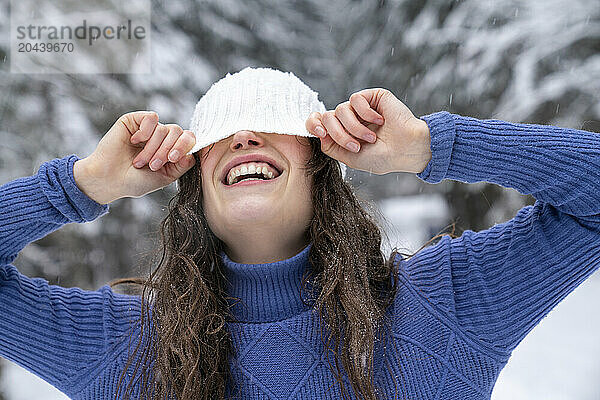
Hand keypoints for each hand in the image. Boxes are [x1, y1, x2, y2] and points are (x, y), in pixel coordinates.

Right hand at [73, 111, 195, 203]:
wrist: (109, 180)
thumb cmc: (135, 181)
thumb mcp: (164, 178)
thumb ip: (181, 167)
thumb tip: (192, 154)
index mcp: (171, 150)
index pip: (188, 139)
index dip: (184, 146)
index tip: (172, 159)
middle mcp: (162, 138)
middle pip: (178, 132)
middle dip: (167, 150)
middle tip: (153, 165)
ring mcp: (149, 129)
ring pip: (163, 129)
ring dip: (152, 148)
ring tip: (139, 161)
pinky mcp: (134, 121)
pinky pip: (151, 118)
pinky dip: (145, 131)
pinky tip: (135, 141)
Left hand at [305, 88, 430, 174]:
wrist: (406, 150)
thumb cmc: (383, 158)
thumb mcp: (351, 158)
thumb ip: (331, 146)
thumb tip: (318, 134)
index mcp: (343, 133)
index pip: (319, 122)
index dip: (314, 124)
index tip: (321, 133)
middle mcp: (350, 119)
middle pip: (328, 117)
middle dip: (340, 134)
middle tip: (356, 146)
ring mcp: (360, 108)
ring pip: (341, 109)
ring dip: (355, 127)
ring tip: (371, 137)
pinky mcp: (372, 97)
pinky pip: (356, 99)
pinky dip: (366, 113)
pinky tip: (380, 121)